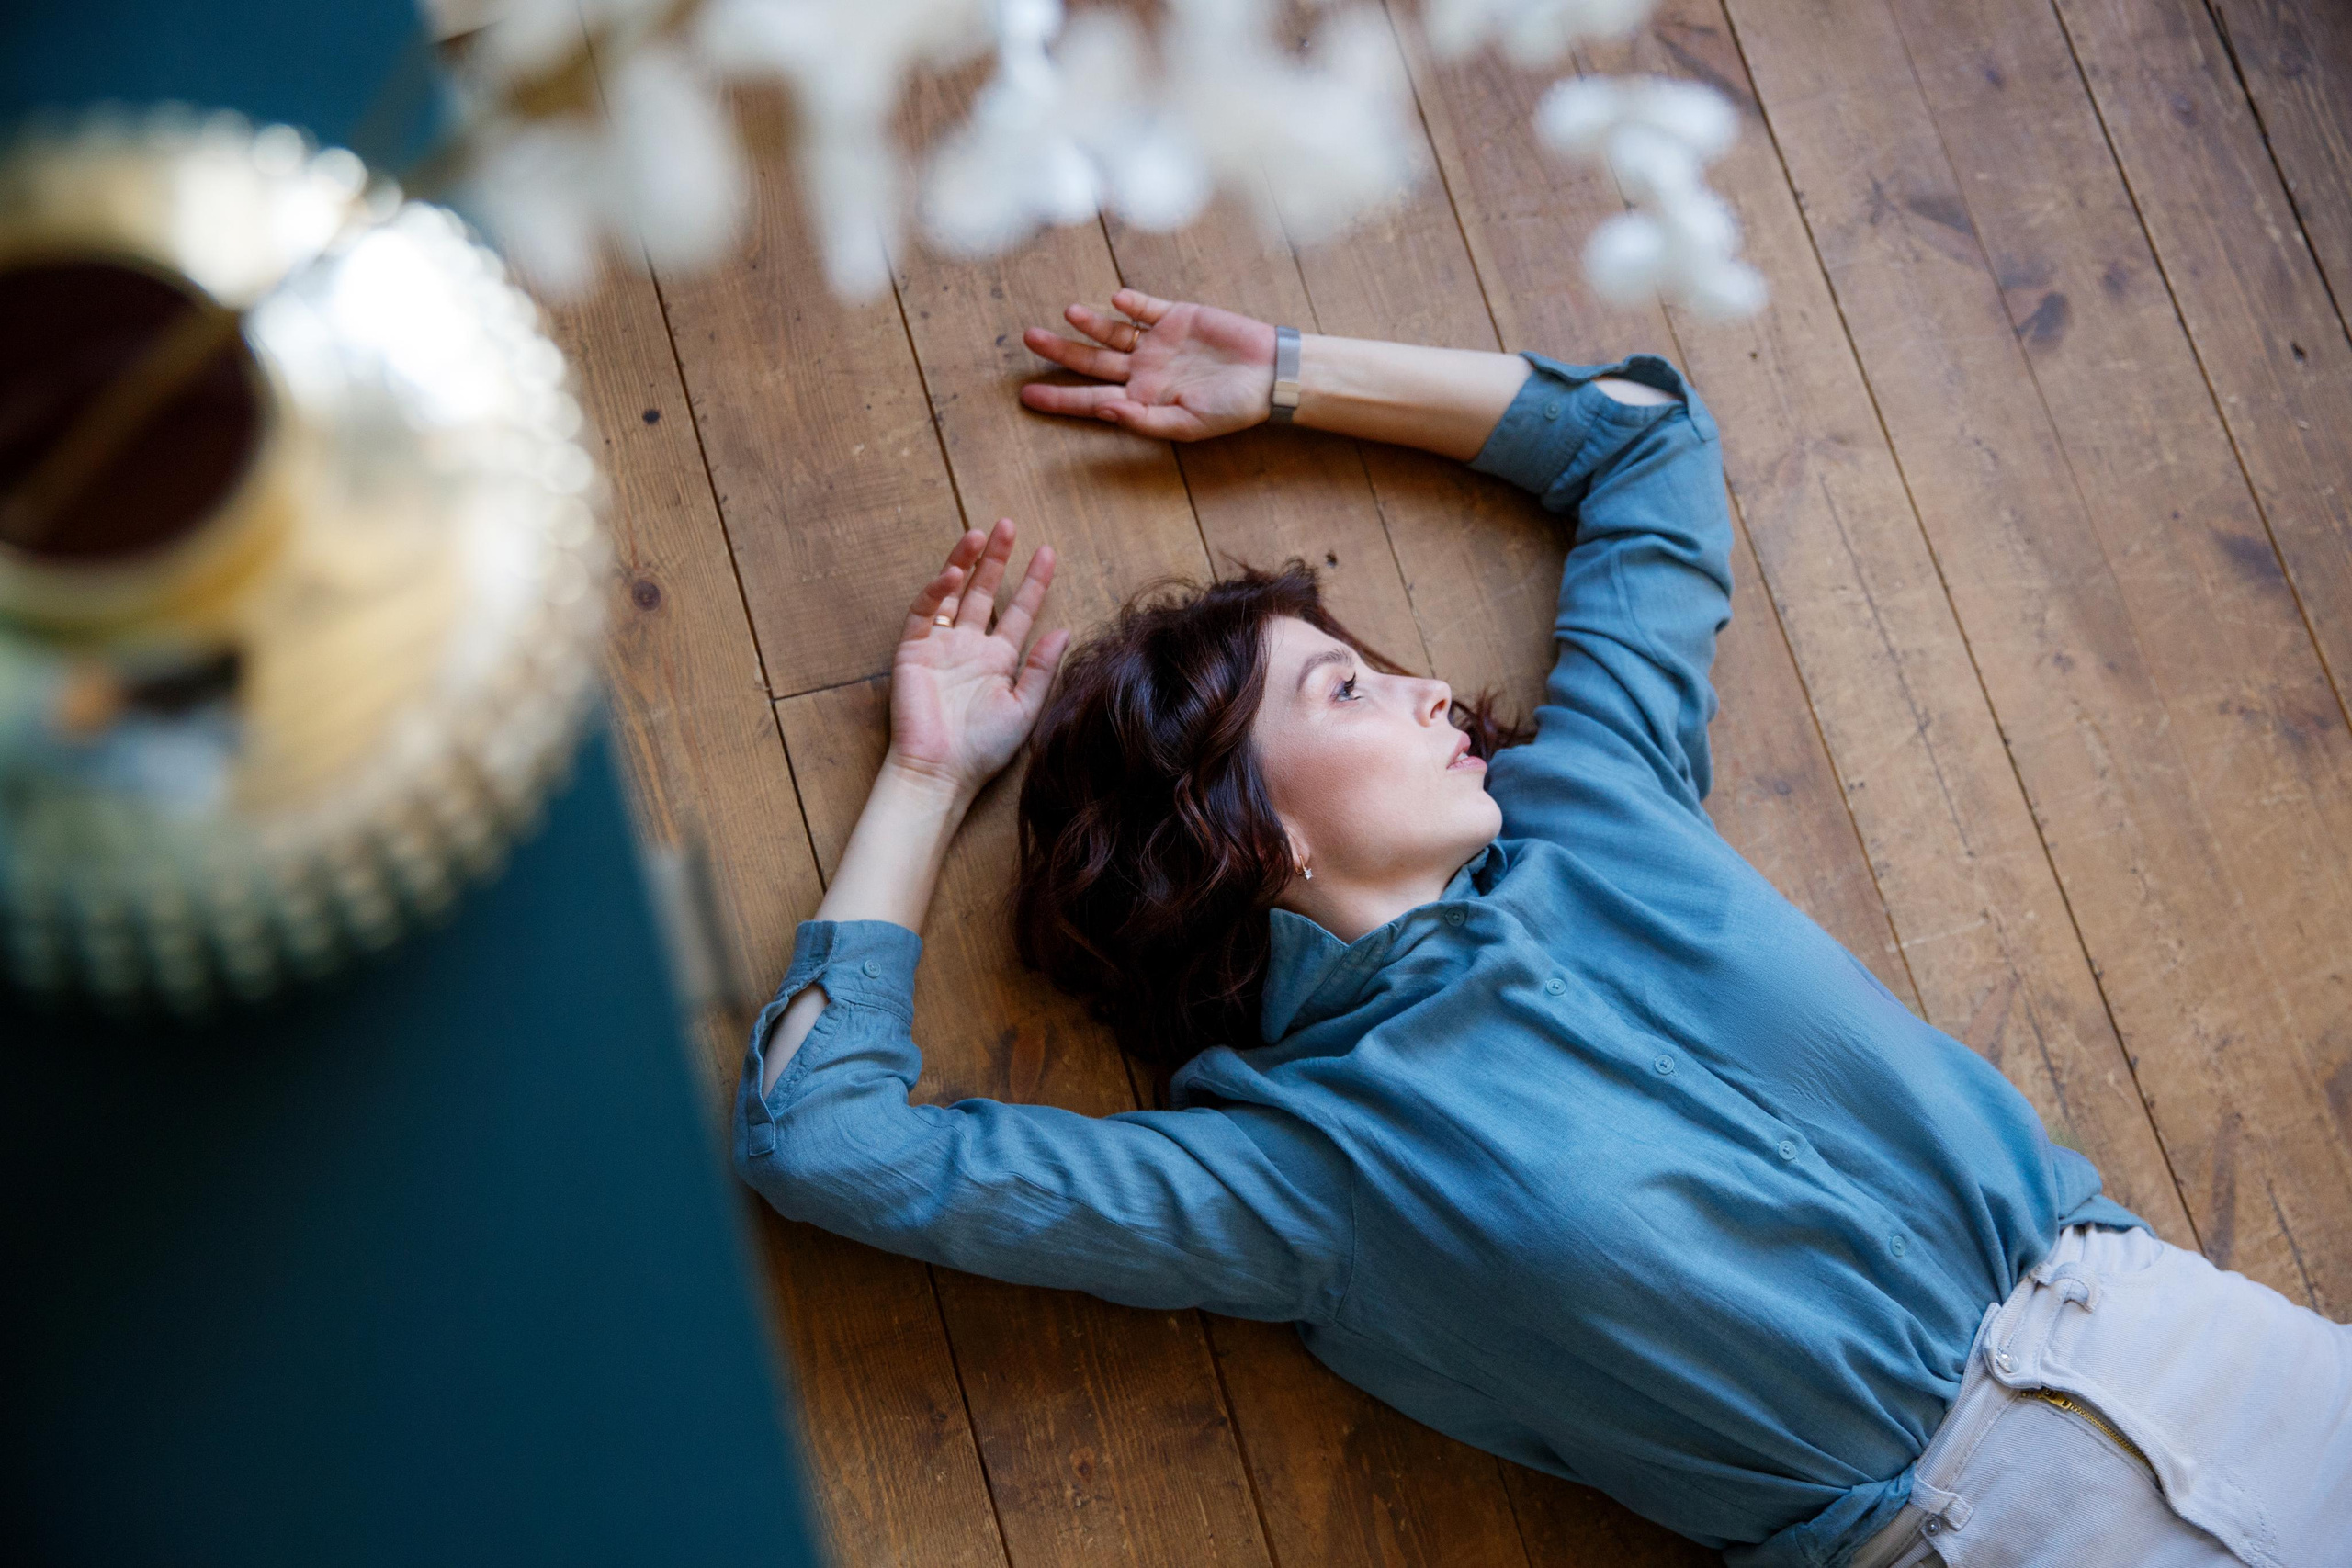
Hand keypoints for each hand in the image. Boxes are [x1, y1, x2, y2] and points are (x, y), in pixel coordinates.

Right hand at [886, 518, 1070, 799]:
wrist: (940, 770)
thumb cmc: (983, 748)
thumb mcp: (1025, 707)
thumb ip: (1042, 668)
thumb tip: (1065, 629)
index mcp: (1000, 660)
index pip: (1020, 612)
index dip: (1033, 582)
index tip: (1048, 552)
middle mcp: (971, 647)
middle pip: (985, 592)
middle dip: (996, 559)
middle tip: (1008, 525)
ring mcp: (941, 646)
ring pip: (953, 594)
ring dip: (965, 563)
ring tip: (979, 535)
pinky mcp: (913, 651)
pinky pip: (924, 613)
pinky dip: (936, 592)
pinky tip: (952, 575)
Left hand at [1019, 289, 1276, 440]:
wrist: (1270, 374)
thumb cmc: (1232, 408)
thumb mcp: (1187, 424)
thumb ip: (1143, 420)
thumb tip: (1105, 411)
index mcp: (1142, 400)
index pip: (1091, 400)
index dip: (1059, 398)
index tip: (1026, 397)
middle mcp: (1143, 371)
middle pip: (1092, 361)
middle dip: (1060, 352)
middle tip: (1028, 339)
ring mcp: (1157, 342)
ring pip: (1111, 331)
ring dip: (1089, 323)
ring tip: (1068, 314)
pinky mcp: (1176, 317)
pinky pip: (1145, 308)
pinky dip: (1129, 304)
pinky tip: (1115, 301)